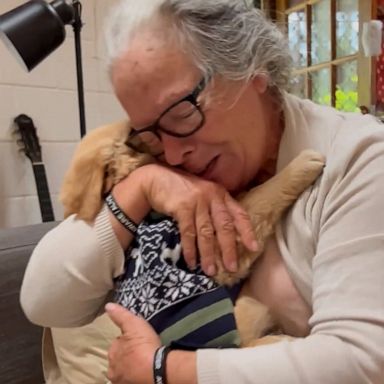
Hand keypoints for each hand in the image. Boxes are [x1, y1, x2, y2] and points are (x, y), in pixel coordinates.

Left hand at [106, 303, 160, 383]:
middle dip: (126, 356)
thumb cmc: (144, 346)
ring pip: (124, 372)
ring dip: (130, 368)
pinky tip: (143, 374)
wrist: (158, 370)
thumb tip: (108, 306)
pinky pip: (131, 380)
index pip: (117, 344)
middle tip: (140, 352)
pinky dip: (135, 377)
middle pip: (119, 360)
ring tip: (143, 364)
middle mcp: (113, 370)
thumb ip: (120, 315)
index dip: (127, 341)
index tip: (136, 340)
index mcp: (112, 353)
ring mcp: (122, 382)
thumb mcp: (133, 324)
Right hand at [133, 164, 257, 275]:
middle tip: (231, 267)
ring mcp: (197, 201)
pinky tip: (192, 262)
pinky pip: (188, 233)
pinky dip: (190, 250)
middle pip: (224, 226)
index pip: (239, 214)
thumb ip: (216, 209)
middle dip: (228, 249)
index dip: (247, 231)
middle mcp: (212, 196)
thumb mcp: (205, 195)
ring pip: (206, 232)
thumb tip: (227, 237)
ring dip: (208, 254)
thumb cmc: (183, 190)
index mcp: (221, 194)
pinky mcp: (182, 207)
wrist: (158, 178)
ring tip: (210, 270)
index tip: (254, 248)